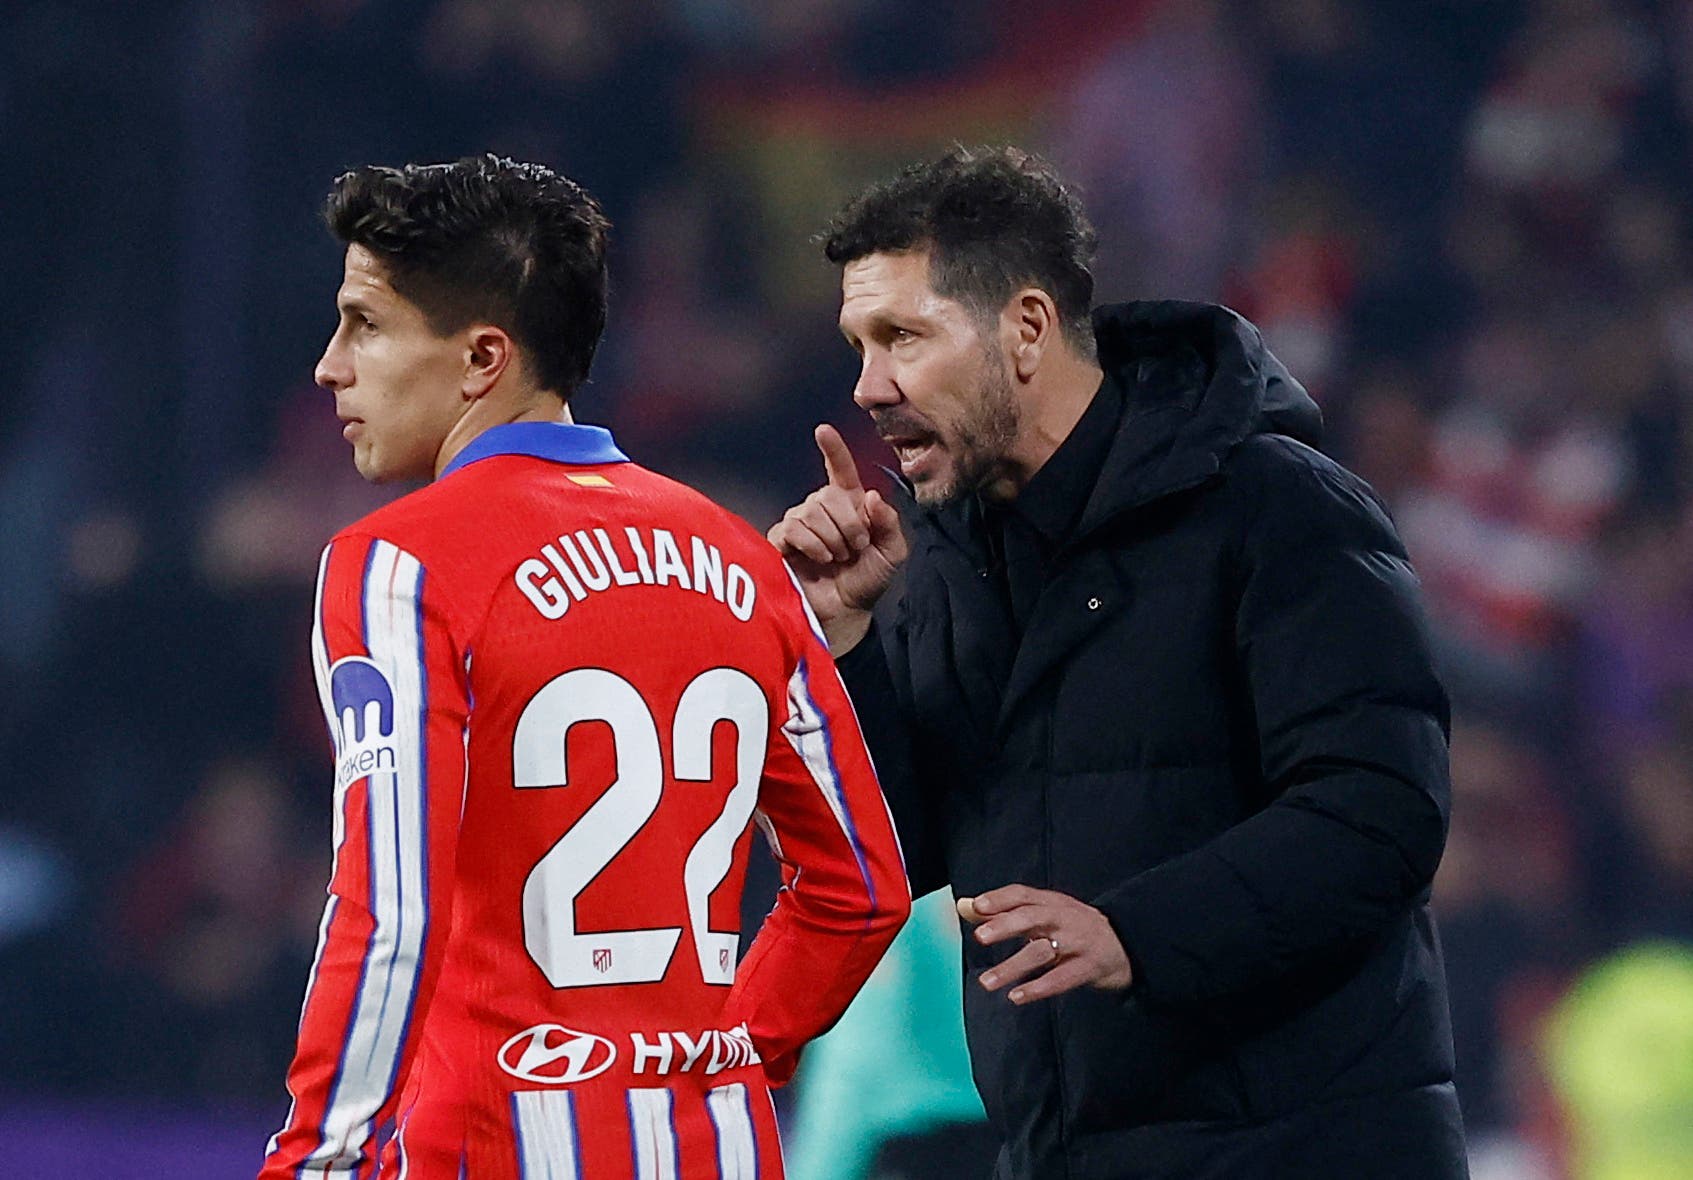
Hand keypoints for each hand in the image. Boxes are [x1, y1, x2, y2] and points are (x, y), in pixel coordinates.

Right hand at [767, 424, 907, 653]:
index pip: (839, 470)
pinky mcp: (781, 542)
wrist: (846, 612)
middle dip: (849, 524)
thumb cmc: (867, 581)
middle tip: (855, 549)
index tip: (823, 430)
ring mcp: (799, 523)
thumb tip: (872, 496)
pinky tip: (820, 559)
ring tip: (837, 558)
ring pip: (811, 511)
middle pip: (828, 496)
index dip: (833, 450)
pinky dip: (812, 544)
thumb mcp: (892, 553)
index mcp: (848, 505)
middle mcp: (820, 509)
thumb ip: (889, 523)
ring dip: (832, 538)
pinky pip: (793, 528)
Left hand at [958, 885, 1132, 1004]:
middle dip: (1005, 925)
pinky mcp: (1089, 967)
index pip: (1022, 894)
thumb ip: (1005, 911)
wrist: (1127, 943)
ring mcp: (1079, 942)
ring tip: (986, 982)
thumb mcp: (1044, 913)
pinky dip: (1038, 988)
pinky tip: (1017, 996)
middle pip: (1032, 917)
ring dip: (1013, 966)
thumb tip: (965, 906)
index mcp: (1052, 902)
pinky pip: (1062, 978)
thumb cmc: (1074, 928)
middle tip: (979, 936)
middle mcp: (1064, 917)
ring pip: (1043, 952)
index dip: (999, 899)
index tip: (975, 906)